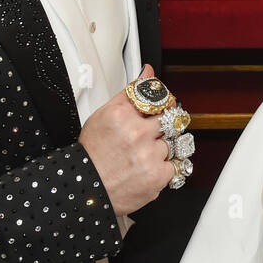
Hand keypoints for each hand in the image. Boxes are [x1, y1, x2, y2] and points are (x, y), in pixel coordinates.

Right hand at [78, 65, 178, 216]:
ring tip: (141, 156)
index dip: (162, 103)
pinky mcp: (158, 175)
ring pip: (172, 142)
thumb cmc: (93, 154)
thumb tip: (148, 71)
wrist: (87, 191)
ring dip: (161, 148)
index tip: (163, 107)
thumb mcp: (104, 115)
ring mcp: (149, 155)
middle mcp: (137, 133)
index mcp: (122, 115)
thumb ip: (130, 91)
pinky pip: (175, 164)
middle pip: (169, 118)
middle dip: (163, 126)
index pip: (157, 97)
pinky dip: (163, 168)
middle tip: (149, 135)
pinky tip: (145, 169)